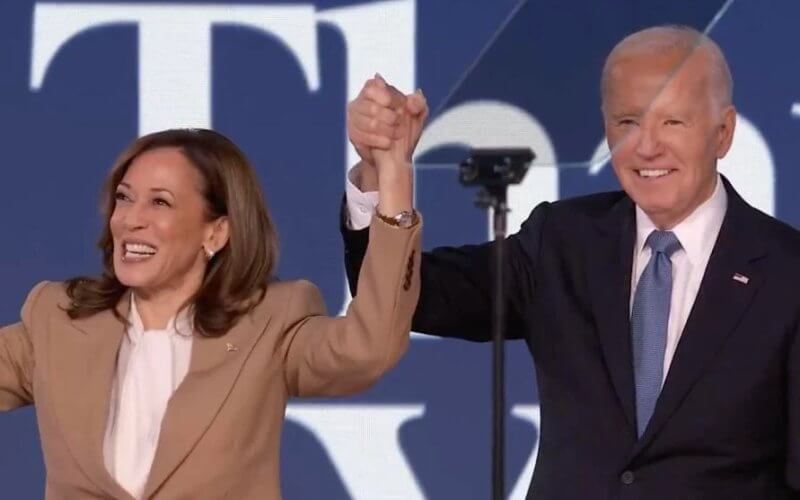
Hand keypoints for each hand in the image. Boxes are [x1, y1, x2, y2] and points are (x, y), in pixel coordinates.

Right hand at [347, 75, 427, 189]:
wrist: (394, 155)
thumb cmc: (404, 130)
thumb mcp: (417, 115)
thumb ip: (418, 103)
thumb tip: (409, 102)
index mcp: (374, 89)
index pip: (376, 86)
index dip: (392, 99)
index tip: (403, 108)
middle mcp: (359, 101)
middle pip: (373, 108)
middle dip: (392, 118)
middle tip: (400, 124)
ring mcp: (353, 118)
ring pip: (370, 124)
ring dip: (389, 131)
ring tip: (397, 134)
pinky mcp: (352, 134)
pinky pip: (365, 138)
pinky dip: (381, 141)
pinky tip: (389, 143)